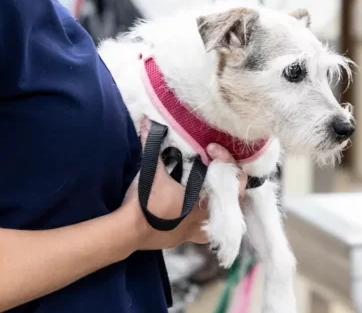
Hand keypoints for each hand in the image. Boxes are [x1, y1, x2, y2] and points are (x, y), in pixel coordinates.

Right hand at [121, 118, 247, 252]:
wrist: (128, 231)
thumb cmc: (145, 201)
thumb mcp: (151, 170)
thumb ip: (152, 144)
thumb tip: (148, 121)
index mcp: (205, 202)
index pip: (233, 180)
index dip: (226, 159)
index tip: (210, 149)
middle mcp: (205, 220)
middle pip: (232, 202)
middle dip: (226, 183)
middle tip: (214, 167)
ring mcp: (194, 233)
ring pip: (219, 222)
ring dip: (216, 206)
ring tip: (208, 190)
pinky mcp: (182, 240)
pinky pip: (200, 233)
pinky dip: (200, 222)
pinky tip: (191, 212)